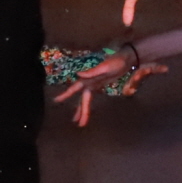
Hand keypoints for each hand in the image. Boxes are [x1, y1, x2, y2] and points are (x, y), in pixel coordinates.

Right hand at [54, 50, 168, 124]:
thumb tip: (78, 74)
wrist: (125, 59)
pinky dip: (87, 105)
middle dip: (79, 111)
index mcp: (88, 79)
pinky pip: (90, 98)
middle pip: (82, 99)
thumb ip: (92, 72)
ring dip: (83, 110)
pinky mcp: (99, 86)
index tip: (56, 100)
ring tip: (79, 123)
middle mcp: (89, 83)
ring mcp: (93, 85)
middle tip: (76, 123)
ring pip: (86, 100)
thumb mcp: (105, 67)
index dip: (66, 94)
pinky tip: (86, 111)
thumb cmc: (116, 62)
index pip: (75, 88)